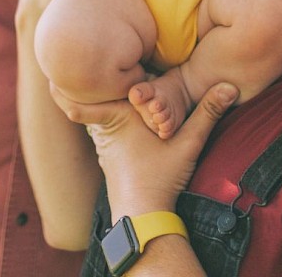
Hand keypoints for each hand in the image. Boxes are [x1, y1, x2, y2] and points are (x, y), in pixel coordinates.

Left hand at [57, 82, 238, 216]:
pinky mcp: (108, 155)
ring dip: (82, 102)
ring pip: (87, 117)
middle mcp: (105, 127)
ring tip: (74, 82)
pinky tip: (100, 109)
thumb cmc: (161, 177)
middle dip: (71, 87)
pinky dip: (93, 117)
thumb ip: (208, 112)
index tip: (51, 73)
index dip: (62, 87)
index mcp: (118, 116)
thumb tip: (230, 86)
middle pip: (77, 104)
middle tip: (61, 68)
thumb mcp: (188, 143)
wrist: (145, 214)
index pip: (78, 101)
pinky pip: (95, 129)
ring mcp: (103, 143)